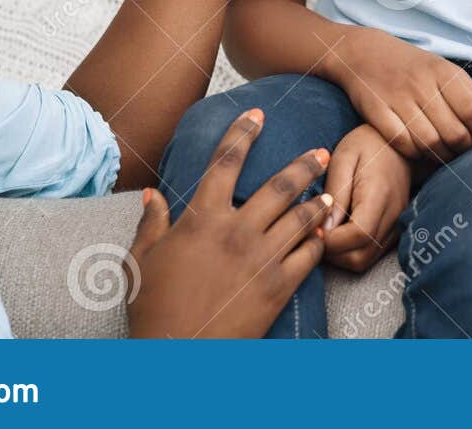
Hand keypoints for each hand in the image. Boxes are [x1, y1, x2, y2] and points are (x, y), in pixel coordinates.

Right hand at [123, 108, 330, 337]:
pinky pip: (307, 257)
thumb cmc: (153, 309)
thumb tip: (151, 195)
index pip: (225, 162)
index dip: (242, 133)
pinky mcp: (278, 287)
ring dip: (318, 202)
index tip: (257, 115)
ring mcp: (261, 259)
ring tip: (330, 193)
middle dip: (304, 164)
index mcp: (202, 219)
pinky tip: (323, 236)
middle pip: (280, 185)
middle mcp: (237, 232)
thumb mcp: (141, 262)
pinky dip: (318, 243)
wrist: (176, 356)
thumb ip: (150, 224)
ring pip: (301, 219)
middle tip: (322, 150)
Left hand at [322, 124, 409, 271]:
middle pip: (360, 256)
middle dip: (332, 254)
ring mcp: (396, 224)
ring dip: (340, 256)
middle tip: (313, 234)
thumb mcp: (343, 158)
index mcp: (379, 195)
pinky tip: (339, 233)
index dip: (330, 241)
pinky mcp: (395, 228)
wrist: (396, 141)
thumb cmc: (366, 144)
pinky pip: (371, 254)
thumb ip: (335, 193)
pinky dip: (351, 252)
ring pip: (365, 261)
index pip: (357, 235)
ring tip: (324, 234)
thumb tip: (324, 228)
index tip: (311, 228)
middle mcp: (393, 215)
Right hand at [329, 28, 471, 160]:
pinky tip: (419, 151)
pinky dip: (414, 153)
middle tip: (462, 151)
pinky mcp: (376, 111)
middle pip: (454, 132)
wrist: (365, 52)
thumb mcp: (442, 67)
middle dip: (463, 149)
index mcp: (442, 71)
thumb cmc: (412, 66)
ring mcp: (397, 98)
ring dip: (441, 156)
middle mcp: (421, 84)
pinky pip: (402, 143)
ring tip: (444, 156)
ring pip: (429, 142)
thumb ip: (467, 90)